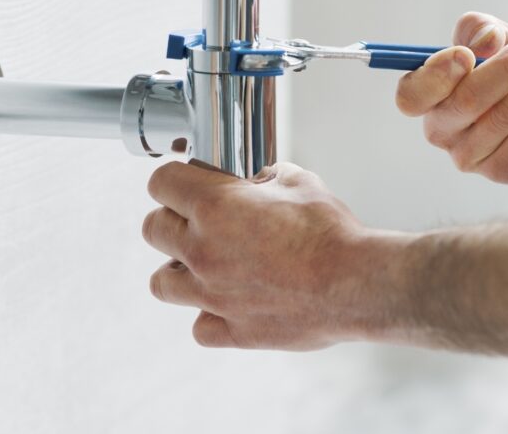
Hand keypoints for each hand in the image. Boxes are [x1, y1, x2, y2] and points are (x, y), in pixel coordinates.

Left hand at [142, 161, 402, 349]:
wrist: (354, 283)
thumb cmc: (330, 233)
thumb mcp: (300, 182)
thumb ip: (269, 178)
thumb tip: (261, 182)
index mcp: (215, 206)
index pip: (162, 182)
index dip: (174, 179)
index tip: (185, 182)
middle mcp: (203, 250)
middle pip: (153, 229)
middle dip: (171, 220)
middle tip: (196, 221)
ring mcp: (212, 294)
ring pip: (161, 283)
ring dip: (178, 270)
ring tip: (205, 266)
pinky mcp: (232, 330)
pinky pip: (200, 326)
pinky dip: (210, 315)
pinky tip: (231, 303)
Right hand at [396, 12, 507, 188]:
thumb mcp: (496, 37)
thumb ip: (481, 29)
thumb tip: (485, 42)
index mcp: (428, 97)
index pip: (412, 96)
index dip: (435, 76)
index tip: (467, 55)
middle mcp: (442, 130)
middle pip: (466, 102)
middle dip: (506, 68)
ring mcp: (470, 156)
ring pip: (504, 116)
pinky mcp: (502, 170)